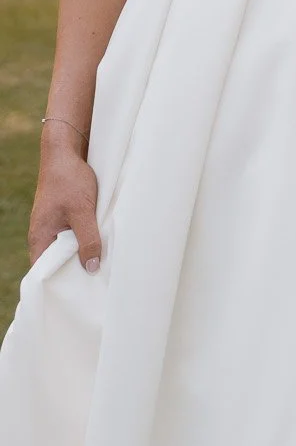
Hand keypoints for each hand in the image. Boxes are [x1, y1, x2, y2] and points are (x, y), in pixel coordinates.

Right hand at [29, 130, 100, 271]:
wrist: (66, 152)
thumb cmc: (68, 180)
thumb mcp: (82, 211)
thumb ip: (87, 239)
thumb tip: (91, 268)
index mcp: (40, 237)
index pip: (44, 272)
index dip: (59, 283)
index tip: (79, 294)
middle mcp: (44, 234)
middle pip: (59, 262)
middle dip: (76, 271)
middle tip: (98, 283)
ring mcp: (55, 225)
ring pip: (70, 248)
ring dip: (85, 254)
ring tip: (104, 267)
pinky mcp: (66, 217)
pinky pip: (75, 235)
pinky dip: (87, 240)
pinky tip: (104, 244)